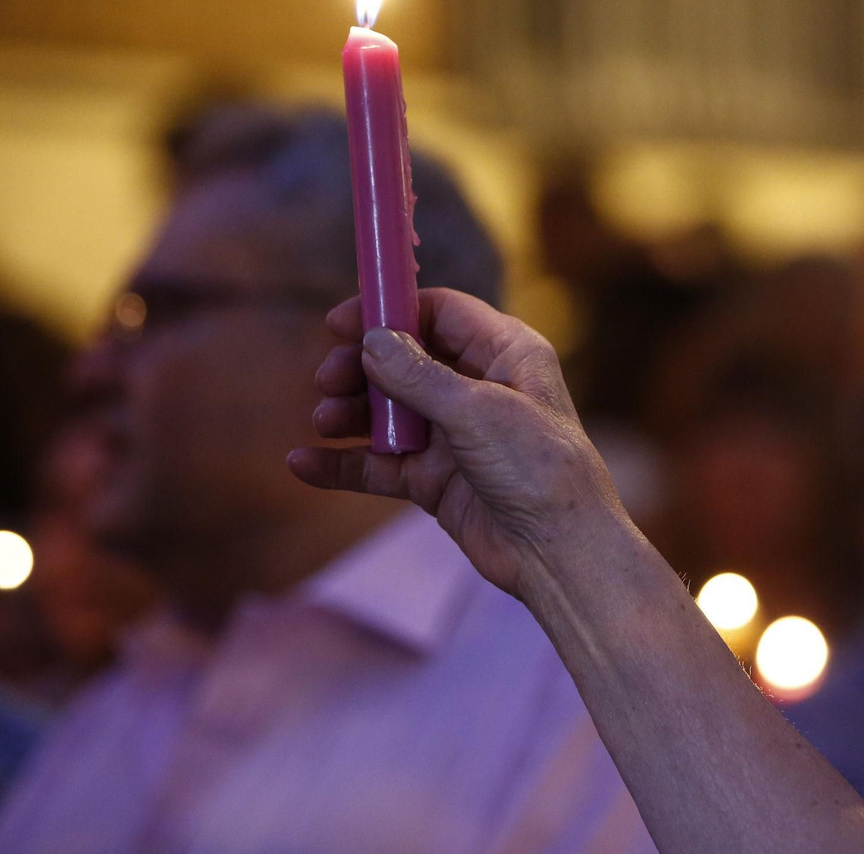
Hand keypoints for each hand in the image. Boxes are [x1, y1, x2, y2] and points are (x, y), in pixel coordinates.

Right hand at [286, 289, 624, 596]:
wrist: (559, 551)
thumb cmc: (538, 469)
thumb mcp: (477, 410)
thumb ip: (418, 375)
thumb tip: (373, 341)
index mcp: (506, 354)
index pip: (440, 313)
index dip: (390, 311)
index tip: (340, 322)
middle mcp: (480, 388)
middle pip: (405, 360)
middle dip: (362, 367)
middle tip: (328, 380)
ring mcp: (455, 435)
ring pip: (387, 412)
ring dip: (350, 413)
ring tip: (325, 420)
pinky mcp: (436, 480)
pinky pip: (380, 464)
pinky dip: (344, 463)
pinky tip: (305, 463)